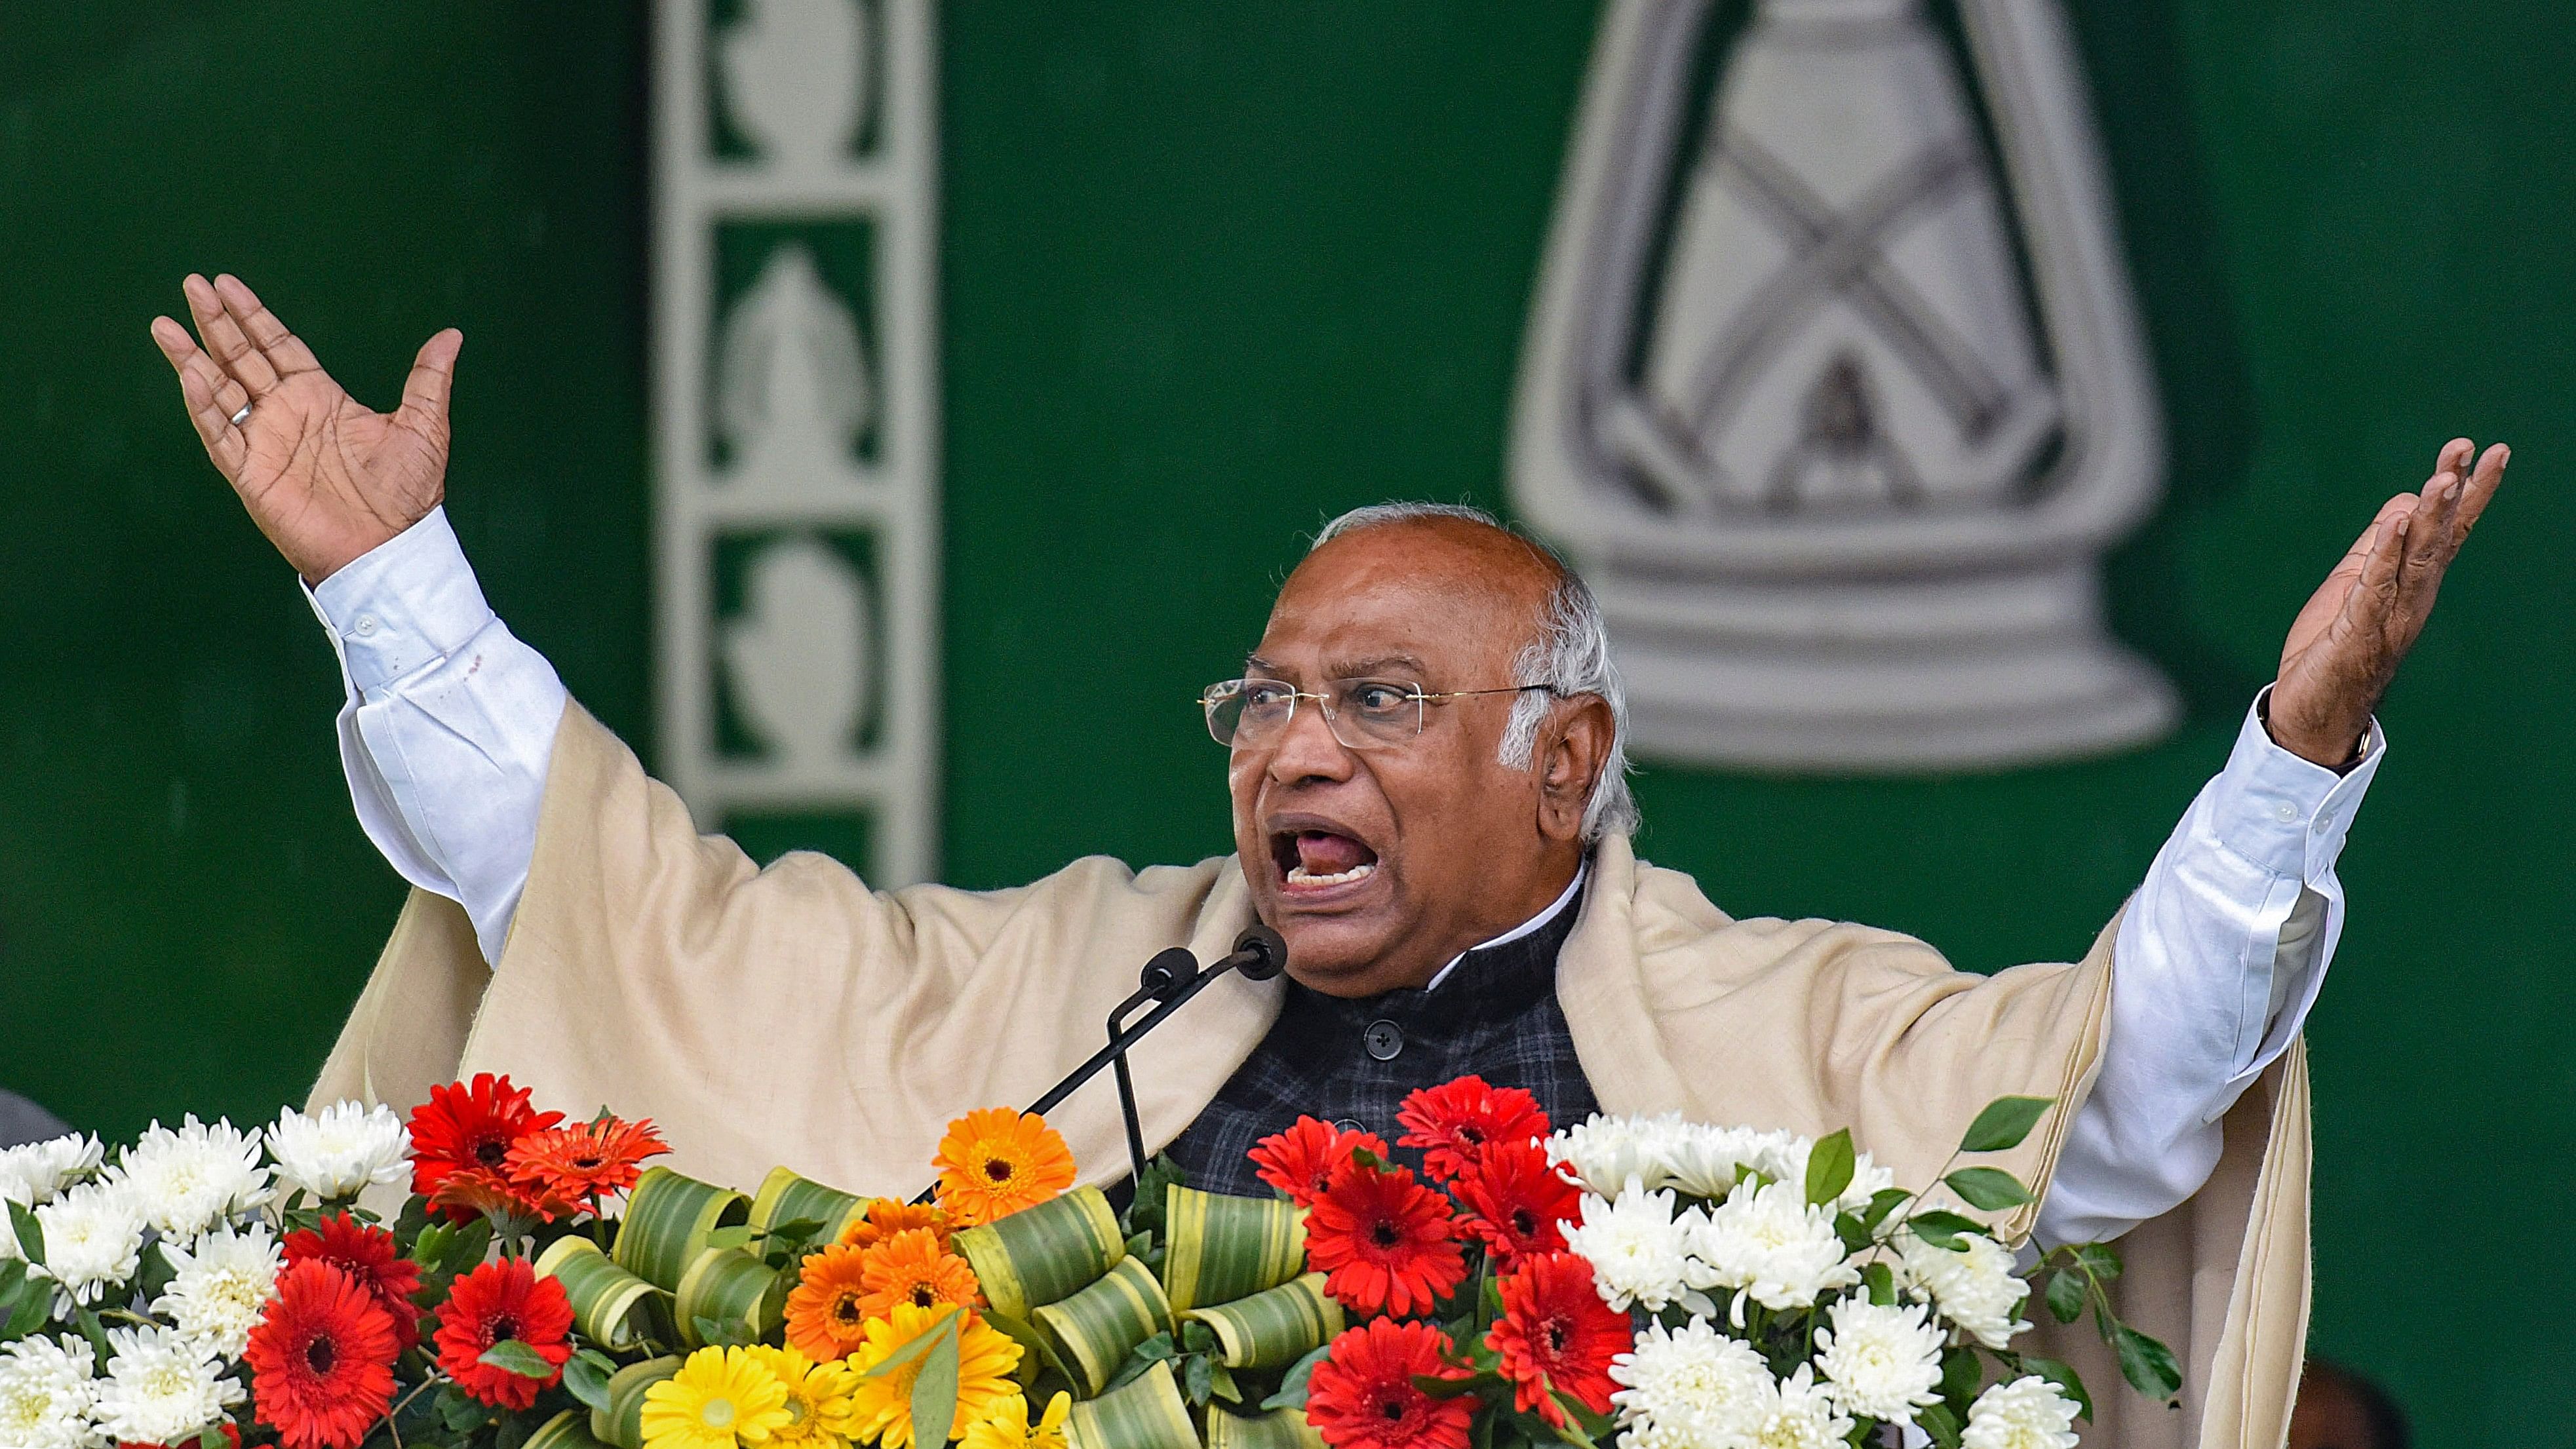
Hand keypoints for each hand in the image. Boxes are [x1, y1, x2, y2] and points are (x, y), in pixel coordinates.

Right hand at [150, 273, 461, 583]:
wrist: (390, 547)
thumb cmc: (407, 495)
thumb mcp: (424, 427)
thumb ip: (429, 379)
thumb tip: (452, 336)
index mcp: (321, 398)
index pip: (278, 346)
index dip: (253, 316)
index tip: (227, 285)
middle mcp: (287, 413)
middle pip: (242, 357)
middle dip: (217, 323)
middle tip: (193, 285)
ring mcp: (264, 440)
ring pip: (219, 390)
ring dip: (193, 358)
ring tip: (166, 325)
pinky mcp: (250, 471)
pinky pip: (219, 432)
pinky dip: (203, 404)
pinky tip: (191, 374)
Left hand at [2268, 437, 2507, 766]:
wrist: (2314, 711)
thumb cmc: (2335, 647)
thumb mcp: (2356, 582)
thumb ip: (2379, 545)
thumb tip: (2404, 500)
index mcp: (2412, 582)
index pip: (2448, 529)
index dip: (2469, 490)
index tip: (2486, 450)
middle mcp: (2412, 596)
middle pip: (2439, 536)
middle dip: (2453, 491)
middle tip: (2466, 448)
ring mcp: (2391, 614)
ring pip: (2417, 557)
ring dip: (2430, 516)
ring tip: (2442, 478)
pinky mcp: (2361, 630)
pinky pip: (2377, 587)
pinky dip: (2386, 554)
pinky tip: (2396, 523)